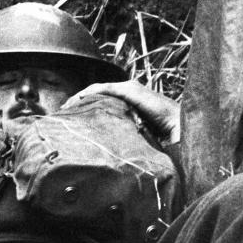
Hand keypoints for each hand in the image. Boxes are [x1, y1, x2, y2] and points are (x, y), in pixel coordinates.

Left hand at [63, 81, 180, 143]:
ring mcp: (129, 88)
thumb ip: (124, 137)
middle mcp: (128, 91)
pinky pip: (103, 89)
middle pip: (97, 93)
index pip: (102, 100)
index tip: (71, 118)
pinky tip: (77, 101)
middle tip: (63, 113)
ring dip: (80, 97)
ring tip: (66, 107)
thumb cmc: (162, 136)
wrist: (179, 127)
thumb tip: (109, 153)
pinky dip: (89, 93)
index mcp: (129, 101)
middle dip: (79, 102)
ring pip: (97, 89)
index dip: (86, 107)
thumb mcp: (136, 136)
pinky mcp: (129, 89)